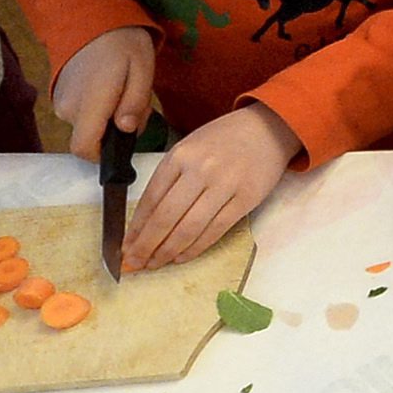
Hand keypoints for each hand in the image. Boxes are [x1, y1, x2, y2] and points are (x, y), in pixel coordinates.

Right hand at [49, 27, 156, 158]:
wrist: (90, 16)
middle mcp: (68, 107)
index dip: (103, 155)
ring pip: (87, 126)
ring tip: (124, 87)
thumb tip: (126, 130)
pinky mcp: (59, 97)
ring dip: (109, 116)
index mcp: (90, 102)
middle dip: (116, 129)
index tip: (123, 141)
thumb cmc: (122, 42)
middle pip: (91, 138)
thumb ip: (134, 103)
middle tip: (135, 100)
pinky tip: (110, 85)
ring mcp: (60, 102)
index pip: (84, 148)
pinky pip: (81, 114)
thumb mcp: (141, 69)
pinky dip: (98, 107)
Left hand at [125, 102, 296, 271]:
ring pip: (189, 228)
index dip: (136, 228)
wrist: (267, 128)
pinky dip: (195, 248)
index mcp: (180, 155)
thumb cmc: (223, 140)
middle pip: (166, 217)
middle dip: (147, 245)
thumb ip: (168, 178)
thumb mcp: (189, 148)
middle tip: (135, 263)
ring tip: (155, 264)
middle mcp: (200, 170)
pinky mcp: (245, 199)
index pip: (151, 199)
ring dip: (168, 251)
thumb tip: (145, 221)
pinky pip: (215, 230)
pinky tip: (182, 257)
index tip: (125, 246)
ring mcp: (224, 185)